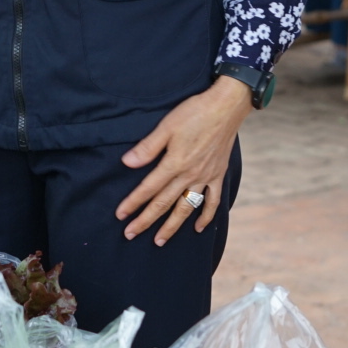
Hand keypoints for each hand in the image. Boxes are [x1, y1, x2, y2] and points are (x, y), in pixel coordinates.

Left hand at [115, 75, 251, 245]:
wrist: (226, 106)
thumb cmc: (195, 112)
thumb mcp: (167, 125)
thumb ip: (148, 147)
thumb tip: (127, 163)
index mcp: (175, 163)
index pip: (149, 188)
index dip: (133, 202)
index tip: (121, 215)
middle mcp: (190, 174)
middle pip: (164, 203)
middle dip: (146, 220)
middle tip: (131, 235)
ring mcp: (205, 177)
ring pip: (186, 207)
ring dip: (172, 226)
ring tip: (159, 240)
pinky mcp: (218, 174)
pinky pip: (213, 201)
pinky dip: (206, 216)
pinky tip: (198, 228)